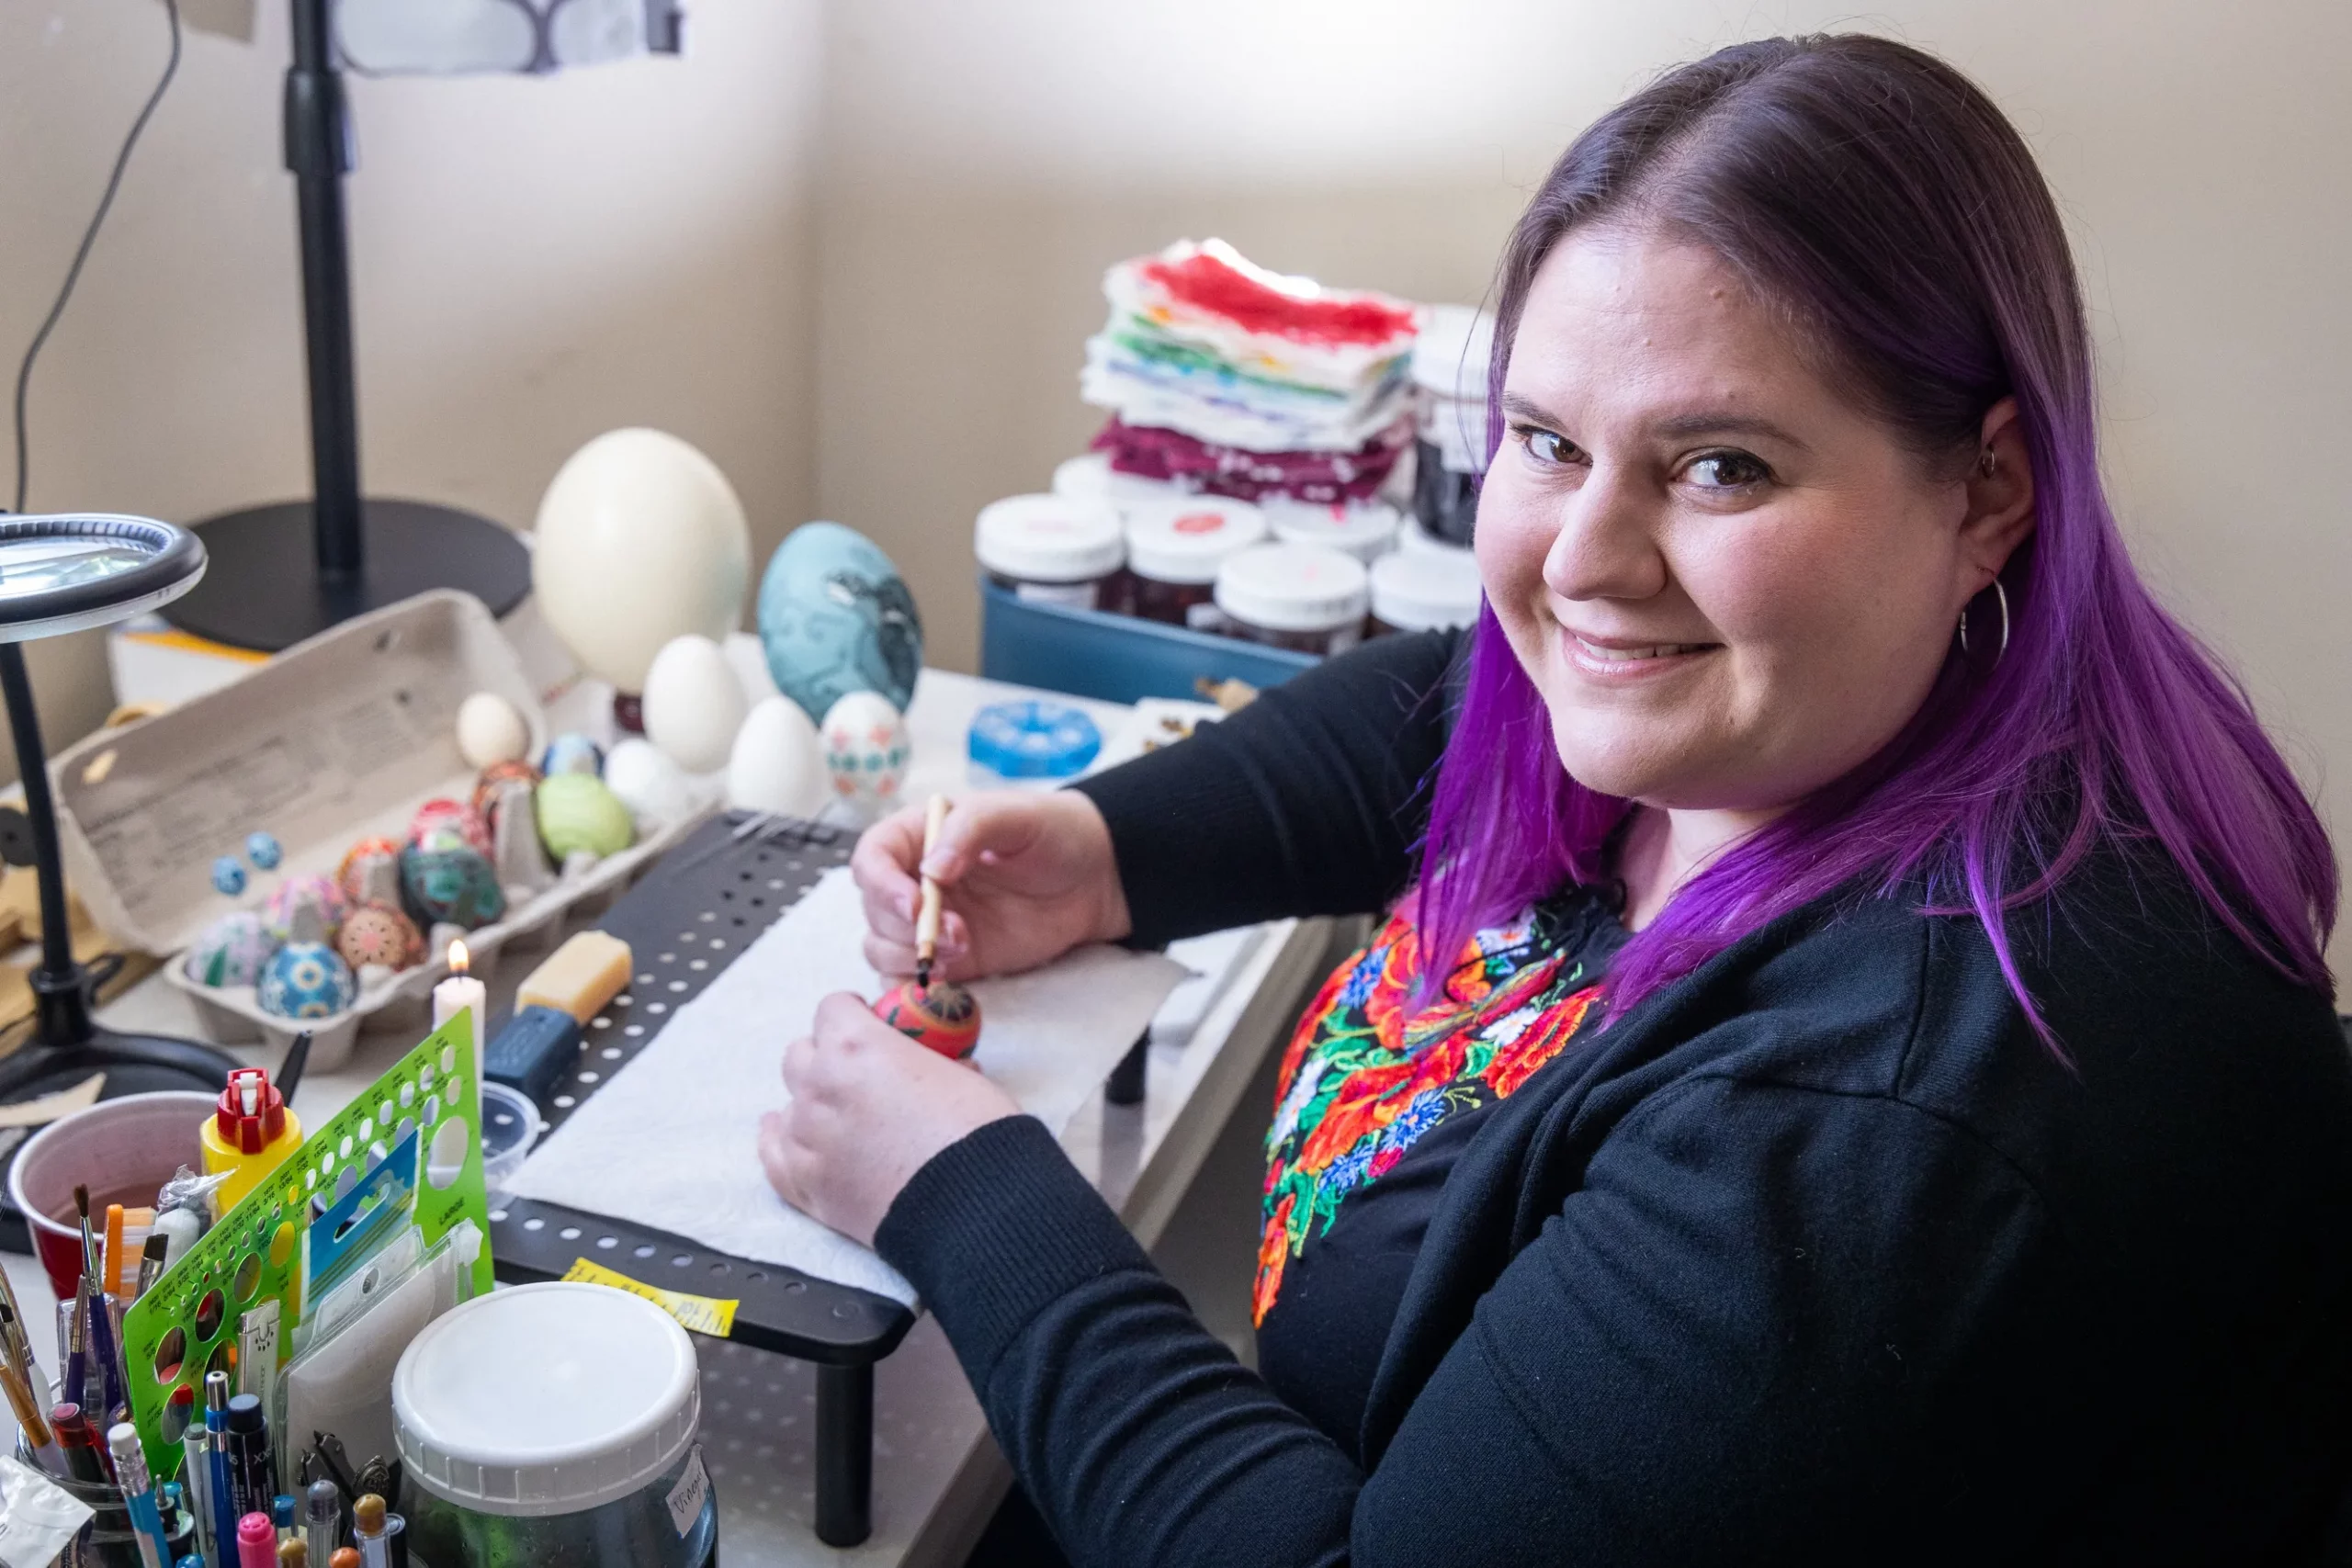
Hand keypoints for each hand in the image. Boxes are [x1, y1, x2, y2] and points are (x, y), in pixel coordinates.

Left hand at [760, 992, 1020, 1246]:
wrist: (972, 1204)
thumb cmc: (975, 1133)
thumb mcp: (962, 1074)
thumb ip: (934, 1061)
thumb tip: (946, 1065)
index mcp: (857, 1045)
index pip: (833, 1008)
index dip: (853, 1012)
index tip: (869, 1022)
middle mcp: (820, 1084)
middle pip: (801, 1053)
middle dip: (827, 1055)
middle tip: (858, 1072)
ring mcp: (806, 1136)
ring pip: (789, 1103)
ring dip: (812, 1102)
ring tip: (841, 1116)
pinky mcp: (805, 1183)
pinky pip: (773, 1152)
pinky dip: (780, 1138)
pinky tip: (780, 1129)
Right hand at [852, 790, 1131, 981]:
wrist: (1093, 879)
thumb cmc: (1052, 833)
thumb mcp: (1015, 815)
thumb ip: (969, 829)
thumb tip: (931, 870)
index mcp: (918, 836)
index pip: (872, 858)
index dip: (882, 886)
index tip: (914, 905)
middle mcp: (913, 881)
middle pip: (874, 910)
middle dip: (906, 928)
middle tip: (956, 933)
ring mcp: (929, 923)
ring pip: (882, 948)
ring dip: (912, 955)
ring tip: (964, 948)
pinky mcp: (948, 958)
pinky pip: (909, 979)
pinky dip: (915, 987)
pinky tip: (950, 979)